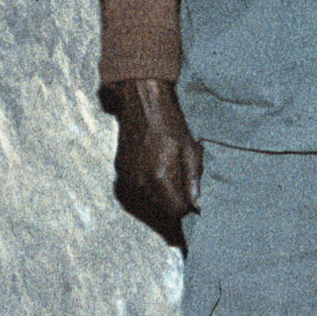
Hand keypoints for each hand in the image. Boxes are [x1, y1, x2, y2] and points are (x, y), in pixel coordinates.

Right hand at [104, 78, 201, 240]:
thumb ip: (193, 180)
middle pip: (161, 210)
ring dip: (161, 197)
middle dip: (174, 203)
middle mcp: (139, 183)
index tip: (193, 200)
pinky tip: (157, 170)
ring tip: (171, 174)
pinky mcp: (119, 174)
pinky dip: (148, 188)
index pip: (175, 211)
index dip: (186, 209)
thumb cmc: (171, 124)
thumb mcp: (191, 149)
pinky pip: (137, 192)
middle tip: (184, 185)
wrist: (142, 104)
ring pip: (148, 203)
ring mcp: (126, 179)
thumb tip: (197, 206)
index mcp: (159, 178)